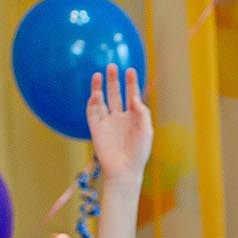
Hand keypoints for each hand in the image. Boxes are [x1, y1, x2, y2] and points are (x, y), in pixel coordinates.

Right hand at [85, 64, 152, 182]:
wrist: (124, 171)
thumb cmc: (138, 153)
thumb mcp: (146, 131)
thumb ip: (141, 112)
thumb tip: (133, 97)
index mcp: (133, 117)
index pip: (131, 95)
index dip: (131, 83)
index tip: (130, 70)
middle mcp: (119, 118)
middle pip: (115, 94)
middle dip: (114, 80)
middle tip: (112, 66)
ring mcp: (107, 123)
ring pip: (101, 101)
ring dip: (99, 88)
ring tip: (98, 74)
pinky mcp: (96, 130)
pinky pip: (92, 114)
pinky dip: (92, 104)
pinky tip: (95, 95)